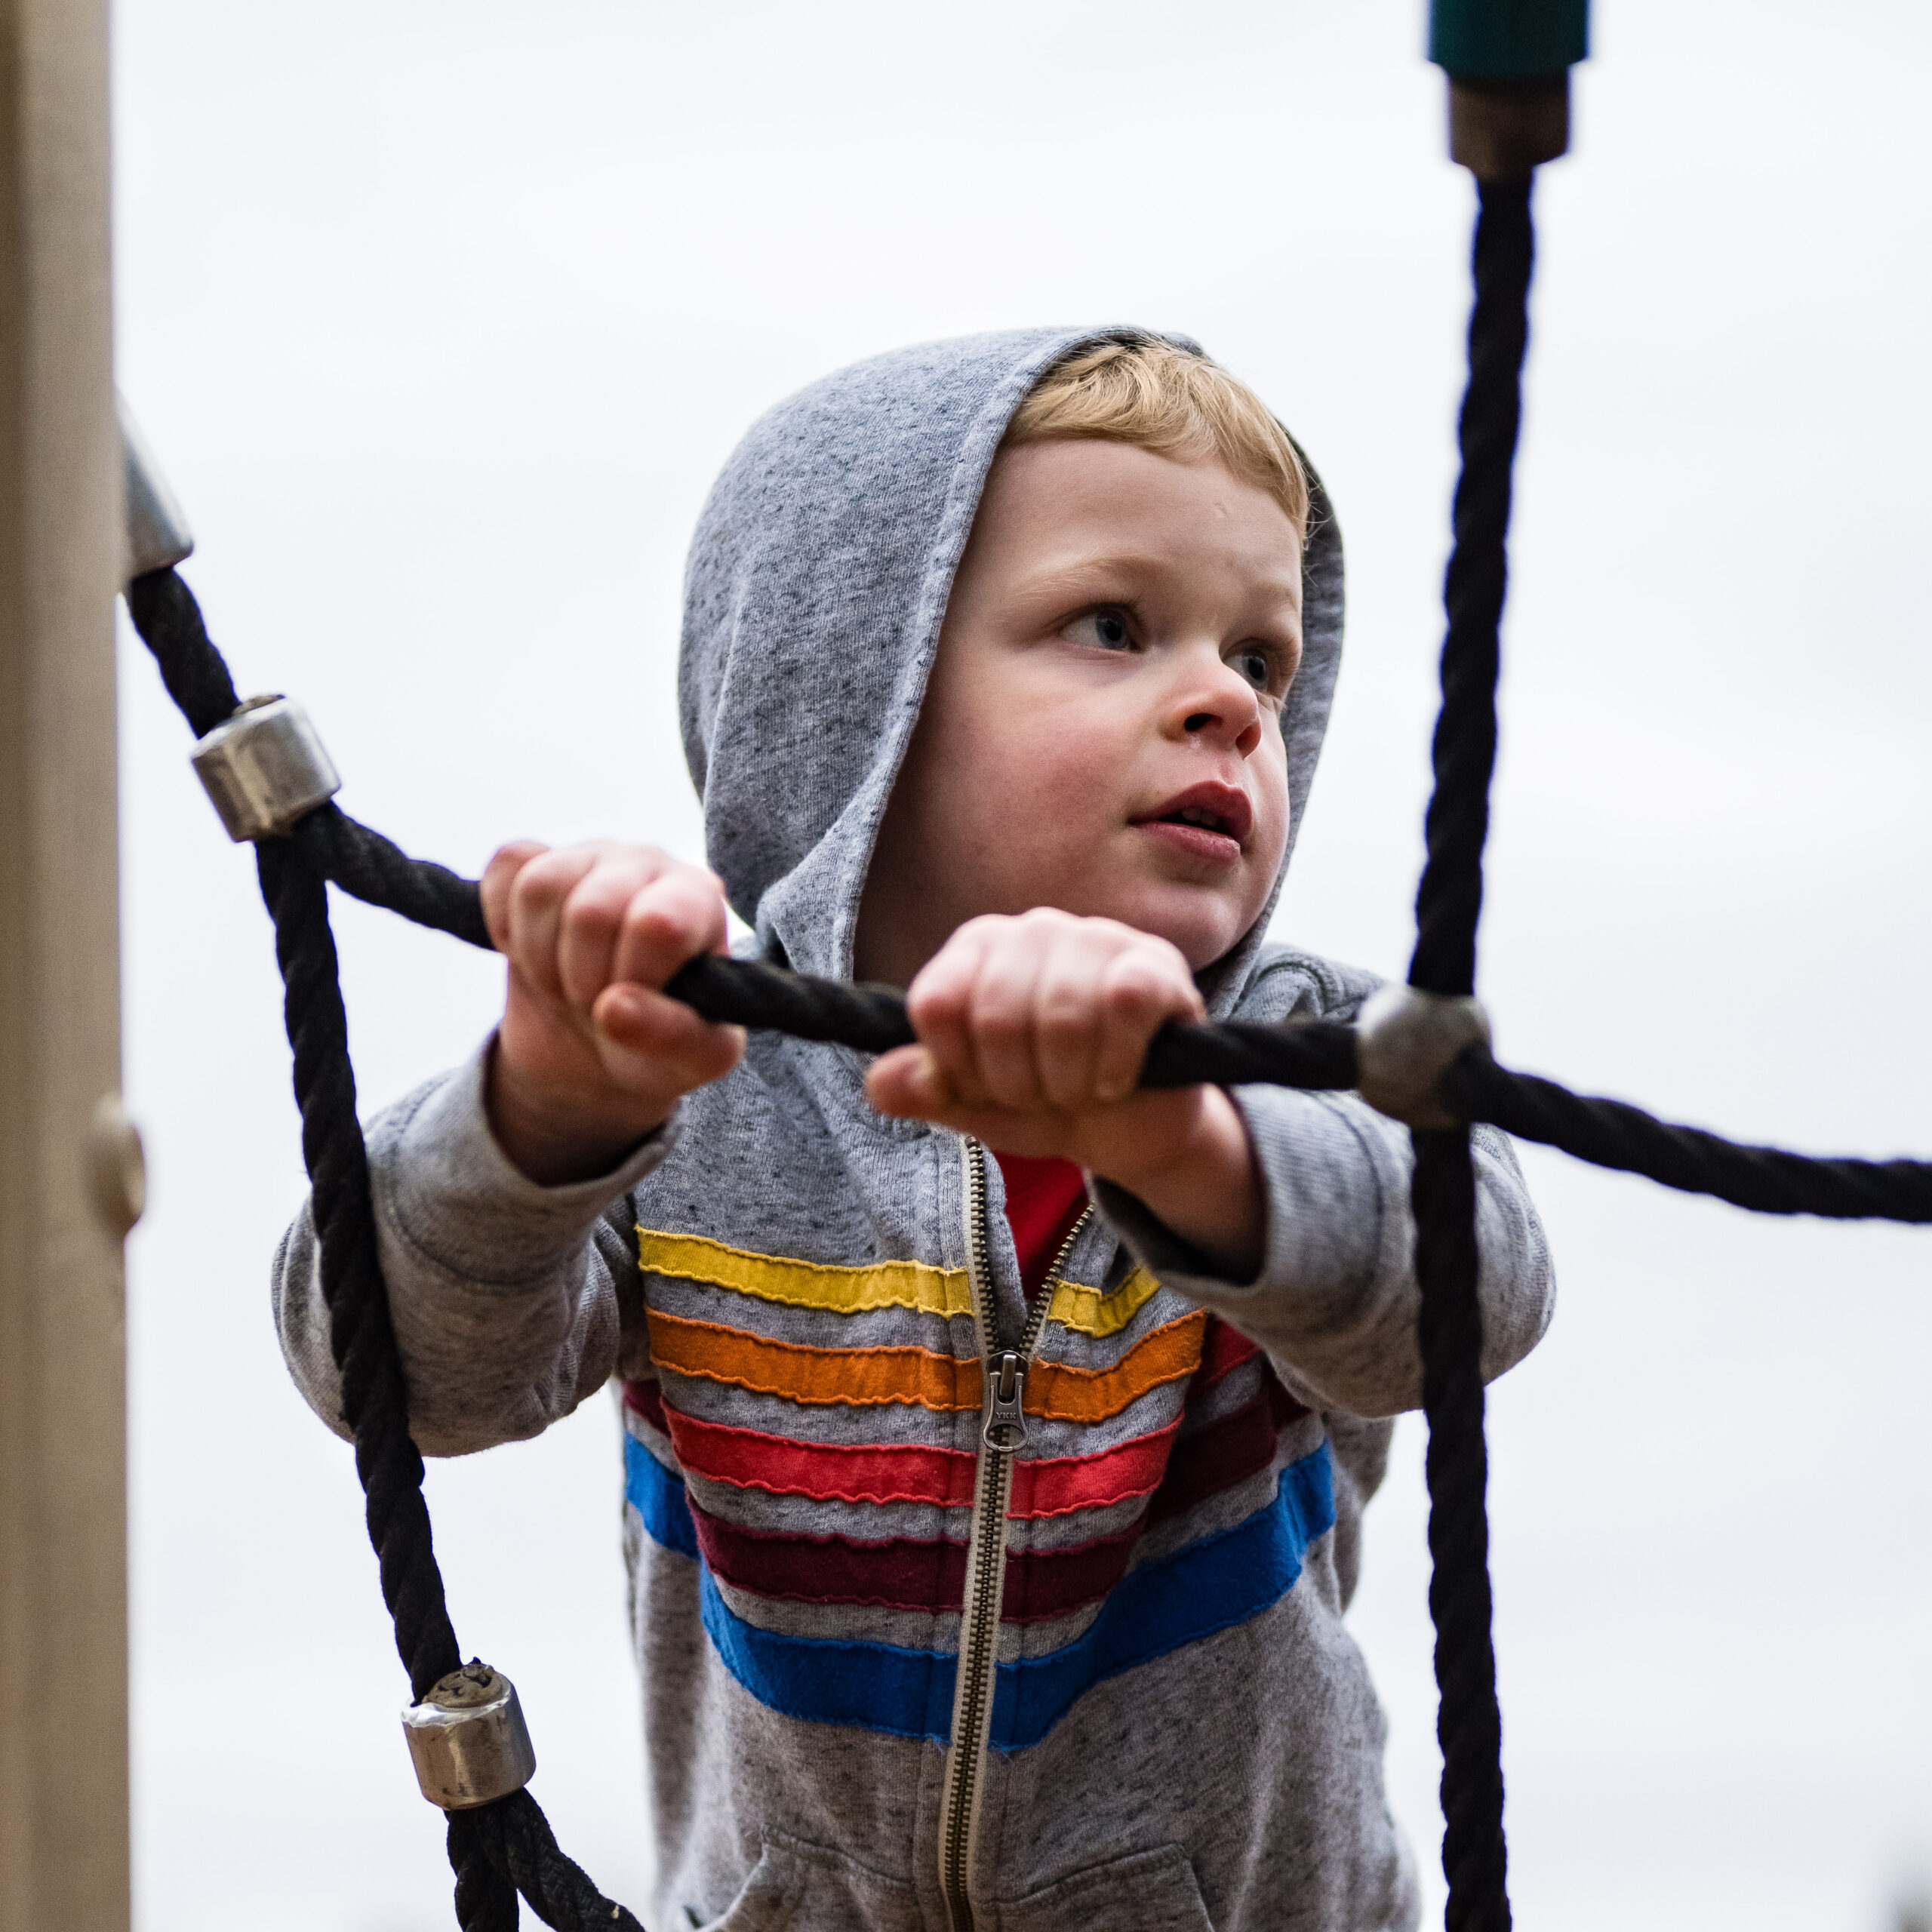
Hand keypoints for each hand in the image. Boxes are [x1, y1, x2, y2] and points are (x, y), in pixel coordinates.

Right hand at [481, 841, 743, 1184]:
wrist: (598, 1047)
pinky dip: (504, 924)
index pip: (657, 924)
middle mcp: (650, 863)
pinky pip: (506, 868)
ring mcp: (590, 854)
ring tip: (566, 982)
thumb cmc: (659, 1043)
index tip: (632, 1005)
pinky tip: (531, 950)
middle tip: (594, 1001)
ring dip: (539, 958)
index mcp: (699, 900)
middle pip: (588, 911)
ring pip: (539, 888)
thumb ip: (674, 1037)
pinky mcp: (537, 858)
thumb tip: (615, 1007)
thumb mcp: (691, 1059)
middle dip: (580, 978)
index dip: (629, 978)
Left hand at [865, 910, 1264, 1277]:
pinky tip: (1119, 1078)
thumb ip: (924, 1090)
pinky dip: (1115, 1064)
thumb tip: (880, 1084)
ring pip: (1061, 1017)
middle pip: (995, 1017)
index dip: (958, 1069)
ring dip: (1069, 1084)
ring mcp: (1097, 938)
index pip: (936, 1004)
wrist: (1136, 1126)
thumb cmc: (1049, 1099)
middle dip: (1017, 1085)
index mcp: (978, 948)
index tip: (986, 1088)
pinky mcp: (1155, 964)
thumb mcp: (976, 1105)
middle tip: (1043, 1096)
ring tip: (1081, 1089)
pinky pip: (1122, 1005)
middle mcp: (1032, 928)